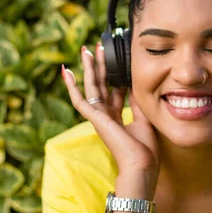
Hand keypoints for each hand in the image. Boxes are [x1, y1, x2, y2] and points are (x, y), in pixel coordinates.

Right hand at [61, 44, 159, 184]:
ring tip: (86, 50)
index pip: (113, 91)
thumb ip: (136, 101)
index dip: (115, 75)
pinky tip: (67, 72)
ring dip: (88, 68)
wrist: (141, 165)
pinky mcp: (94, 119)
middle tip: (97, 47)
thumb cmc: (144, 148)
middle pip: (100, 85)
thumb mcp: (143, 118)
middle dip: (99, 66)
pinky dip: (71, 86)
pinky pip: (79, 100)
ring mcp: (98, 117)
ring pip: (90, 87)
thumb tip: (134, 83)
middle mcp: (105, 115)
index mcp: (116, 117)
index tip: (118, 60)